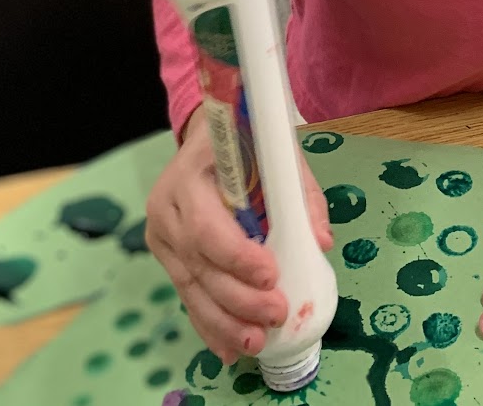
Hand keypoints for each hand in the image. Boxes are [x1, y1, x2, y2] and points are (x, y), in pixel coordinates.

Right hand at [146, 111, 332, 362]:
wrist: (210, 136)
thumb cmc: (248, 142)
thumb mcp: (278, 155)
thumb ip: (301, 195)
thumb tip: (320, 241)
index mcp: (190, 175)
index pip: (206, 225)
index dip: (236, 256)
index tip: (270, 275)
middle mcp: (167, 208)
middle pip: (198, 264)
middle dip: (238, 298)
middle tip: (276, 314)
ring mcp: (162, 236)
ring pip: (190, 288)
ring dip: (224, 322)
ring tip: (255, 343)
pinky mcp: (167, 257)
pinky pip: (188, 295)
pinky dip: (210, 324)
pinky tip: (229, 348)